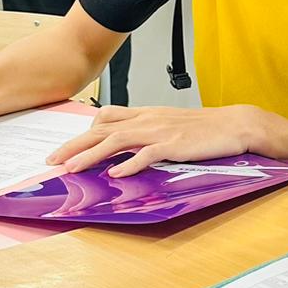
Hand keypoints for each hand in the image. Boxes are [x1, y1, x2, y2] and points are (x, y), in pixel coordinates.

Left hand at [47, 104, 259, 176]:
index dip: (82, 133)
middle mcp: (148, 119)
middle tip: (52, 160)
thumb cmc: (205, 128)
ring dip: (91, 155)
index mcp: (146, 114)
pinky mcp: (174, 144)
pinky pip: (146, 154)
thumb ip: (148, 132)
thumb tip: (127, 149)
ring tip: (72, 168)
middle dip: (74, 145)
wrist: (235, 124)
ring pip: (116, 140)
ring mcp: (160, 131)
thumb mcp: (170, 125)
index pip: (105, 118)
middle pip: (101, 129)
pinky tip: (115, 173)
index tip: (65, 149)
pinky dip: (129, 164)